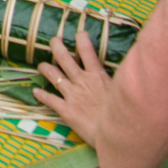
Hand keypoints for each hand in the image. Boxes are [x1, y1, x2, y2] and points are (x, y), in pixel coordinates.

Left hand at [33, 30, 112, 148]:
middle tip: (53, 40)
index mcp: (97, 75)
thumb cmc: (123, 112)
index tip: (79, 33)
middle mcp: (82, 81)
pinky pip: (49, 99)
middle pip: (64, 58)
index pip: (87, 50)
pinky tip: (35, 92)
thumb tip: (132, 66)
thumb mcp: (123, 90)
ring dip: (45, 68)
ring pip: (53, 75)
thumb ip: (122, 77)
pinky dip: (41, 95)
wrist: (116, 134)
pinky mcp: (66, 110)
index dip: (82, 39)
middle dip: (56, 46)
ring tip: (41, 65)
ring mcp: (72, 94)